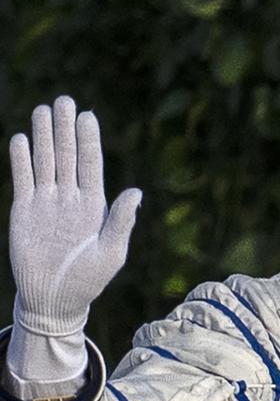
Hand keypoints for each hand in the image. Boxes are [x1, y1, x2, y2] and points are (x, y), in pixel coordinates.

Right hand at [9, 96, 141, 335]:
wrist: (54, 300)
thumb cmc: (88, 280)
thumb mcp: (112, 253)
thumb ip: (121, 221)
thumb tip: (137, 191)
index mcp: (95, 203)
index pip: (91, 164)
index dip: (89, 140)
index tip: (87, 115)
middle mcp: (71, 197)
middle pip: (68, 155)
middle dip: (66, 128)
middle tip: (64, 100)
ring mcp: (46, 202)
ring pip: (45, 161)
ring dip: (44, 136)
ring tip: (43, 110)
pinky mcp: (24, 211)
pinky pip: (23, 180)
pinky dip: (21, 160)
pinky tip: (21, 139)